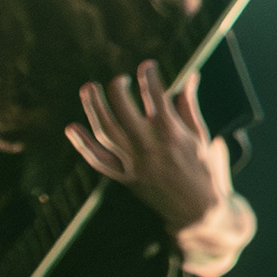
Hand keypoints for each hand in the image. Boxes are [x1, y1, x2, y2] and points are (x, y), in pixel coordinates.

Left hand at [67, 64, 233, 243]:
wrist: (197, 212)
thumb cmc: (204, 170)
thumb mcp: (201, 136)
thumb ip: (189, 106)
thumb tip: (190, 75)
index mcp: (174, 135)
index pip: (156, 98)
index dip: (150, 78)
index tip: (147, 65)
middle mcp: (151, 148)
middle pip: (125, 112)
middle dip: (118, 90)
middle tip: (120, 79)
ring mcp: (135, 164)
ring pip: (107, 132)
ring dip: (94, 108)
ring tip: (89, 88)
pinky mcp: (125, 178)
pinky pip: (99, 160)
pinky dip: (83, 145)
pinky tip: (72, 127)